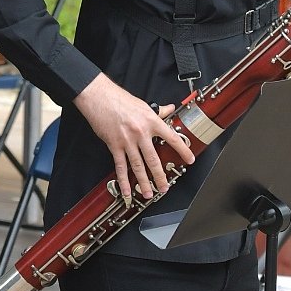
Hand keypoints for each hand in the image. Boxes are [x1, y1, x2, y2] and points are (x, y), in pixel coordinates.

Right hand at [73, 74, 196, 205]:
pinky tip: (127, 190)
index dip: (183, 150)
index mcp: (151, 121)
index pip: (172, 138)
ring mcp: (127, 141)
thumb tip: (170, 109)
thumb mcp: (144, 104)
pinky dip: (123, 180)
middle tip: (164, 187)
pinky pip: (120, 166)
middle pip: (154, 159)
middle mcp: (141, 133)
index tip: (190, 160)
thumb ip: (158, 111)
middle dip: (160, 176)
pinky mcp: (114, 145)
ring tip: (148, 193)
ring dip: (144, 182)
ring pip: (138, 166)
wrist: (100, 97)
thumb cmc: (120, 99)